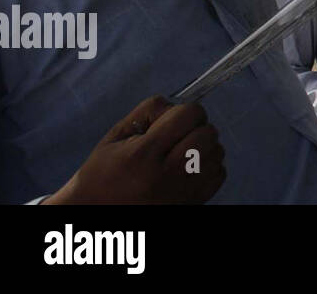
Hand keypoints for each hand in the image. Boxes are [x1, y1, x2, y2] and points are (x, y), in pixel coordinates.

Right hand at [44, 96, 225, 204]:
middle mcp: (166, 175)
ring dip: (204, 147)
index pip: (190, 115)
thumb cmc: (103, 172)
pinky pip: (219, 174)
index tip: (173, 119)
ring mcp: (182, 193)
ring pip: (217, 152)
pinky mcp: (192, 204)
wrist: (97, 212)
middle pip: (208, 133)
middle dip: (196, 127)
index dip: (184, 111)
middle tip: (177, 136)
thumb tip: (180, 103)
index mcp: (143, 154)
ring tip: (180, 154)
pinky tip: (187, 169)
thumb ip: (150, 111)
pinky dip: (208, 166)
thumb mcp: (116, 136)